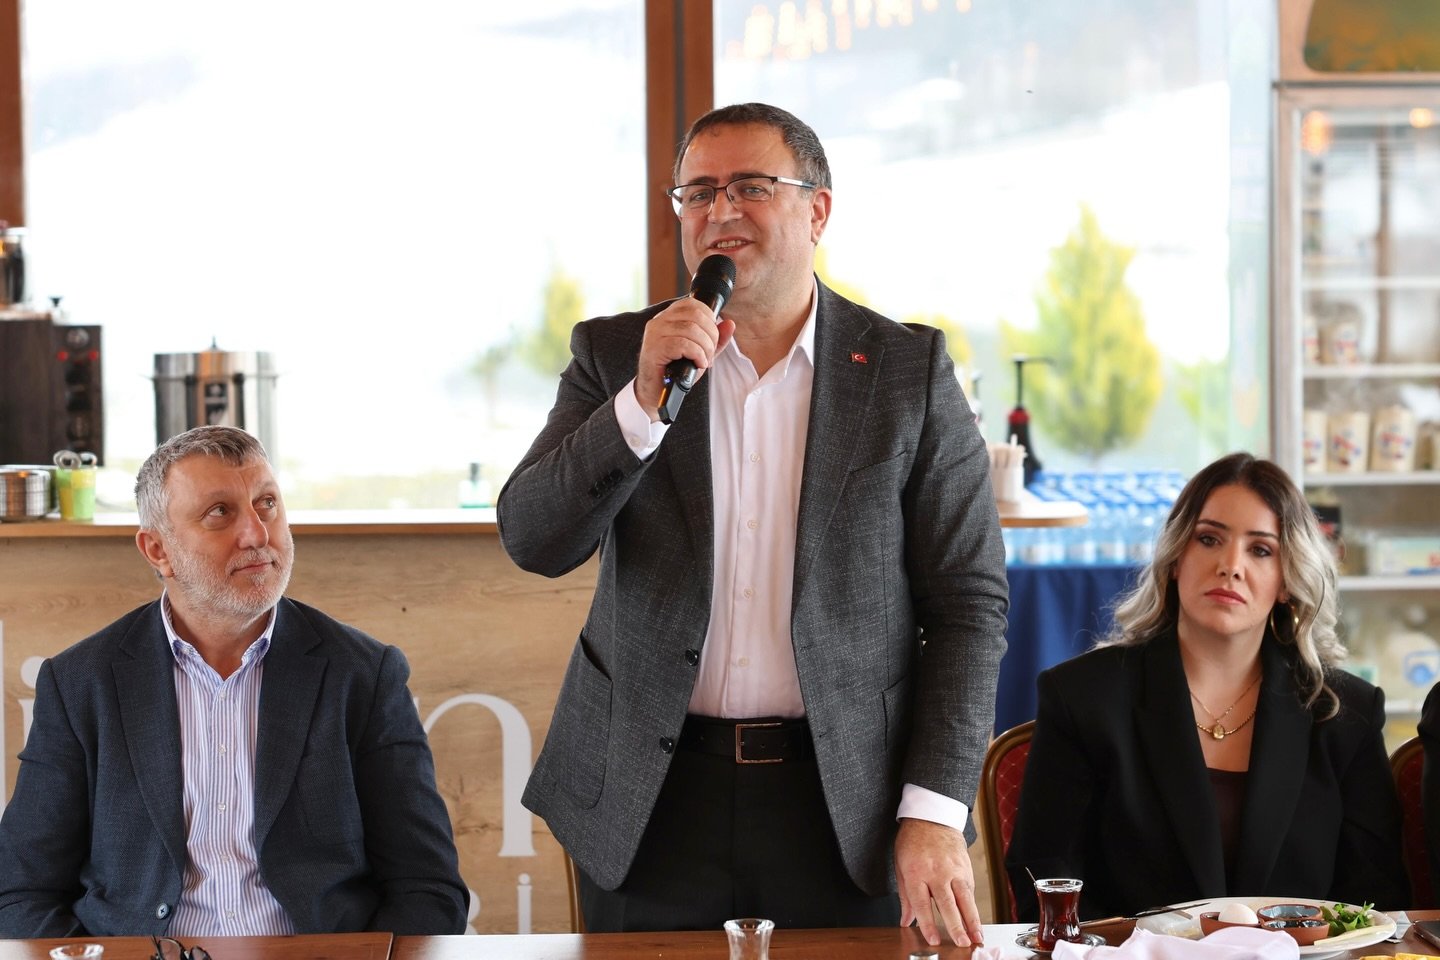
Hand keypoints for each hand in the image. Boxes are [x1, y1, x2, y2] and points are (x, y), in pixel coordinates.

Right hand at [634, 298, 734, 419]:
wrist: (655, 393)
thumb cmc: (675, 372)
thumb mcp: (700, 353)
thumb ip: (715, 339)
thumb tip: (730, 324)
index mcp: (668, 318)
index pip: (693, 304)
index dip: (709, 319)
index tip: (711, 337)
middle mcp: (659, 321)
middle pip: (696, 315)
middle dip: (711, 336)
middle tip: (710, 353)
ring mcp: (655, 334)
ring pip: (691, 329)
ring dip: (705, 348)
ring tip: (704, 361)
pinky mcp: (654, 349)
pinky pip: (683, 344)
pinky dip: (697, 355)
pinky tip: (698, 364)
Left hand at [895, 817, 983, 947]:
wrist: (931, 817)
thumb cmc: (912, 841)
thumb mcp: (901, 866)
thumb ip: (905, 897)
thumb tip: (906, 921)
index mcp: (916, 872)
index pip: (922, 903)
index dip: (928, 924)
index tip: (934, 939)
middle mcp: (936, 871)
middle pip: (947, 903)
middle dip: (956, 926)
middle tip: (961, 942)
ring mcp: (953, 868)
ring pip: (965, 898)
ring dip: (972, 920)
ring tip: (977, 936)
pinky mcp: (966, 867)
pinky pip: (970, 889)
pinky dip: (973, 906)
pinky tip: (975, 920)